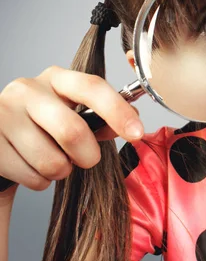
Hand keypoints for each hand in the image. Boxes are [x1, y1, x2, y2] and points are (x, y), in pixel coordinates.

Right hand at [0, 65, 143, 192]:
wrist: (1, 139)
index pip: (92, 87)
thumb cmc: (46, 126)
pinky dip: (41, 181)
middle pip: (72, 131)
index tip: (137, 133)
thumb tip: (133, 124)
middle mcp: (27, 89)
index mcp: (57, 78)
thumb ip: (104, 118)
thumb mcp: (75, 114)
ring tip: (53, 161)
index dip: (118, 111)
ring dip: (62, 171)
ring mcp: (3, 114)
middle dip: (88, 156)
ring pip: (52, 161)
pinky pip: (32, 176)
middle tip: (86, 160)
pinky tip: (31, 166)